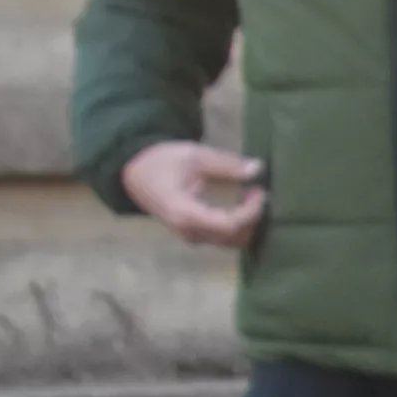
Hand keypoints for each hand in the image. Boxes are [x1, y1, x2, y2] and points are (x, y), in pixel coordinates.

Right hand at [122, 139, 267, 247]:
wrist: (136, 173)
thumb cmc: (162, 162)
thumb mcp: (194, 155)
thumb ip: (226, 164)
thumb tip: (257, 169)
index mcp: (184, 214)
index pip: (229, 224)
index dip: (251, 211)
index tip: (260, 190)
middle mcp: (189, 232)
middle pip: (234, 237)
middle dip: (253, 217)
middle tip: (259, 190)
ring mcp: (192, 237)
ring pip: (232, 241)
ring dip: (249, 222)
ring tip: (251, 194)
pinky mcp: (196, 236)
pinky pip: (225, 238)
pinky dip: (240, 224)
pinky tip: (242, 203)